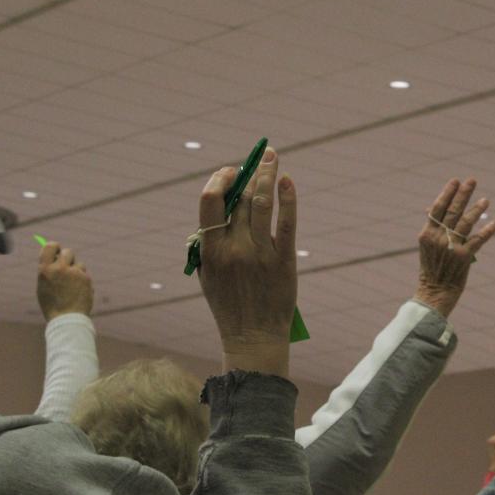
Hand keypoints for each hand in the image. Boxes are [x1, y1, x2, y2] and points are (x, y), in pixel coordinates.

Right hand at [36, 242, 93, 321]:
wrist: (67, 319)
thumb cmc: (52, 305)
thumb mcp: (44, 286)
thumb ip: (49, 270)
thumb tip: (55, 256)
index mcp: (45, 269)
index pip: (50, 246)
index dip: (55, 247)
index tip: (57, 250)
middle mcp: (60, 268)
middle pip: (68, 252)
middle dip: (68, 258)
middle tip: (66, 267)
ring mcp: (74, 273)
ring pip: (79, 264)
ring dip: (76, 272)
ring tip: (71, 288)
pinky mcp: (86, 278)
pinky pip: (85, 275)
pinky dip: (82, 281)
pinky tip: (78, 293)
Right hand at [197, 147, 296, 376]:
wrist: (253, 338)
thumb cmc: (229, 306)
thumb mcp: (207, 276)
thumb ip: (207, 245)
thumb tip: (217, 210)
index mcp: (210, 251)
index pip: (209, 201)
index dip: (219, 180)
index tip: (229, 172)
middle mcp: (234, 249)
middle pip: (239, 198)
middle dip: (248, 172)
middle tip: (258, 158)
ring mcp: (260, 254)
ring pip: (262, 203)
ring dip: (268, 174)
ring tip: (273, 156)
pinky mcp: (283, 261)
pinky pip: (287, 223)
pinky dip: (287, 199)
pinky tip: (287, 181)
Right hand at [414, 178, 494, 317]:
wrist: (434, 293)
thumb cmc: (432, 269)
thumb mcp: (427, 247)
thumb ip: (433, 229)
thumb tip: (431, 208)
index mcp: (426, 234)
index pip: (437, 208)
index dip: (447, 193)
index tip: (455, 181)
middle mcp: (437, 238)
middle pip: (453, 211)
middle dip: (463, 194)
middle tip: (472, 180)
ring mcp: (450, 247)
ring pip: (466, 223)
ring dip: (477, 210)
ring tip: (486, 200)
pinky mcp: (463, 256)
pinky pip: (478, 239)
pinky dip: (486, 231)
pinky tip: (493, 223)